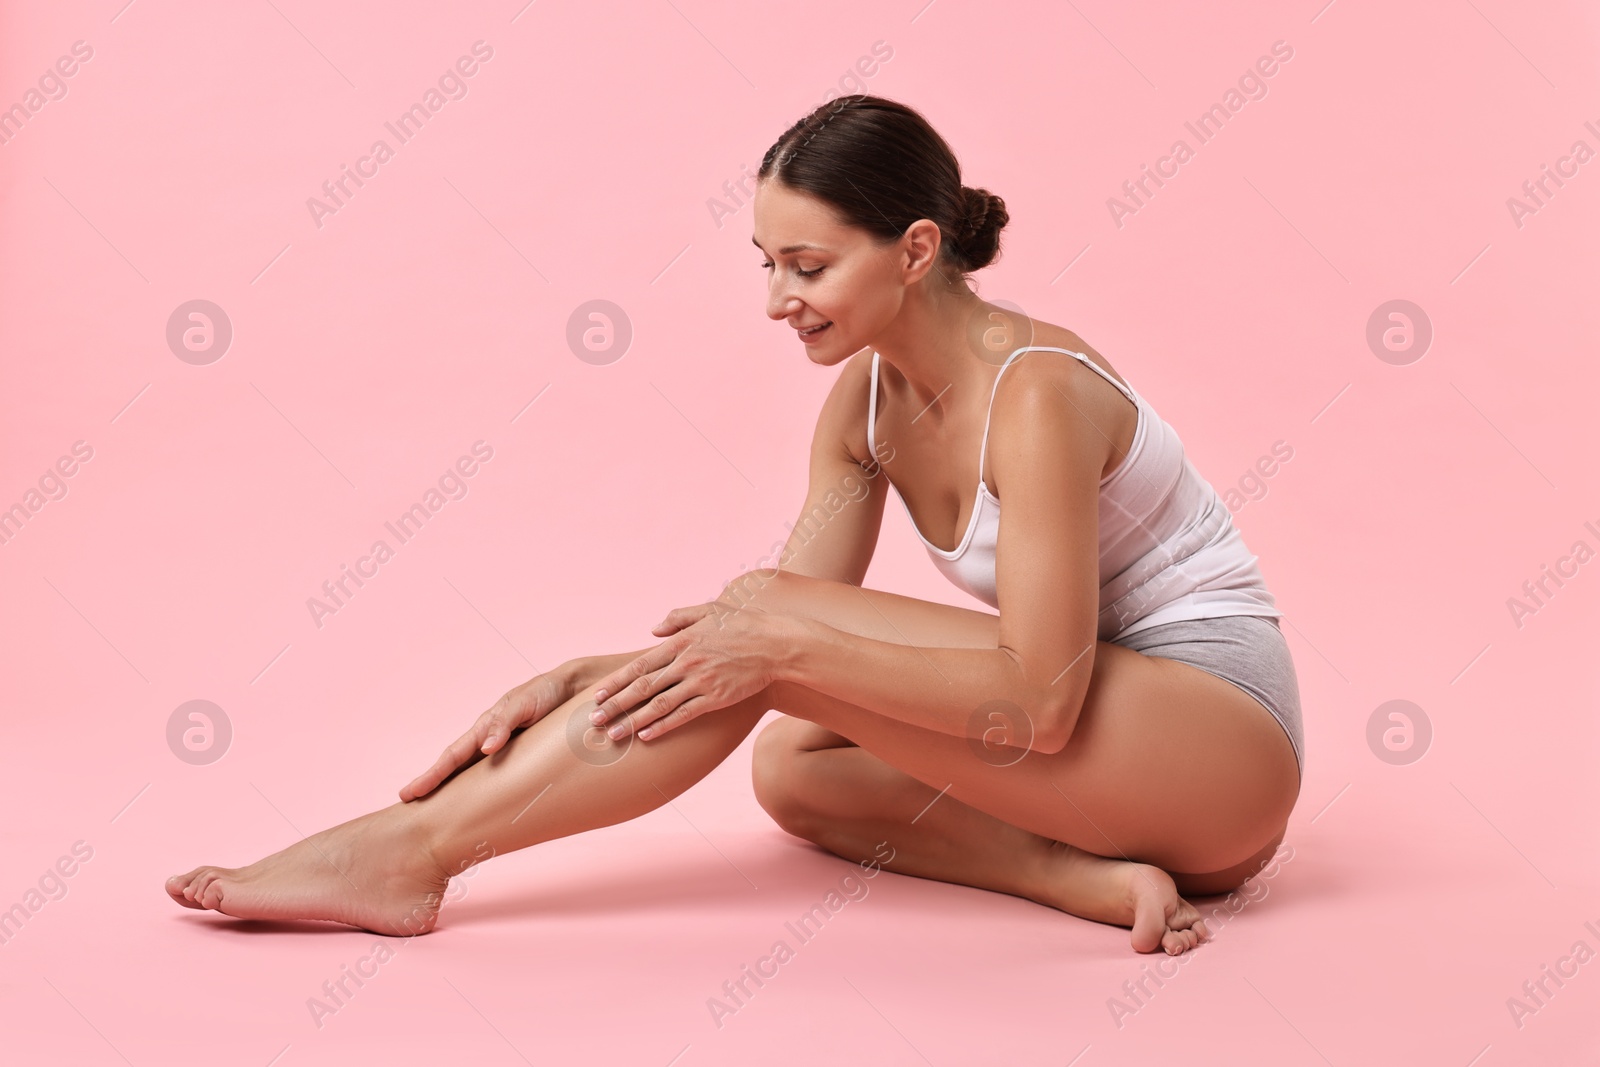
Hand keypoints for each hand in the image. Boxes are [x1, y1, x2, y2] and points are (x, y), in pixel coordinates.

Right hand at [399, 667, 575, 801]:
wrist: (573, 688)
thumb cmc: (546, 692)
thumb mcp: (525, 704)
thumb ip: (505, 723)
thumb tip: (486, 747)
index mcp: (485, 726)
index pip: (453, 755)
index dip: (432, 776)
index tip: (410, 794)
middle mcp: (488, 738)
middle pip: (455, 766)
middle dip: (431, 785)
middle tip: (407, 804)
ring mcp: (501, 747)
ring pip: (472, 772)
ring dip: (452, 788)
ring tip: (433, 809)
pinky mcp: (519, 754)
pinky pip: (495, 775)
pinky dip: (479, 788)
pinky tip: (475, 804)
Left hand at [590, 600, 784, 741]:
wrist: (775, 643)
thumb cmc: (742, 624)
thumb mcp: (708, 609)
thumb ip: (677, 618)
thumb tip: (653, 629)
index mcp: (680, 642)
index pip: (640, 665)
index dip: (616, 682)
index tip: (597, 695)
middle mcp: (686, 663)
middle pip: (642, 688)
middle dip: (615, 705)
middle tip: (594, 720)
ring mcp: (700, 682)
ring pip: (659, 705)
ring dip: (633, 721)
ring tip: (614, 735)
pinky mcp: (716, 698)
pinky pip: (684, 715)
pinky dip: (663, 727)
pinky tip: (647, 736)